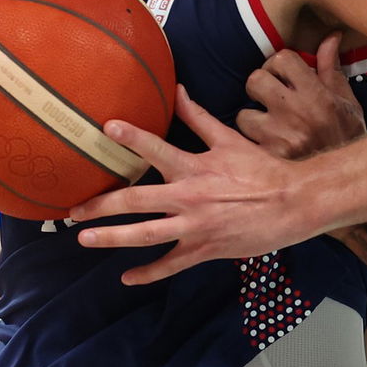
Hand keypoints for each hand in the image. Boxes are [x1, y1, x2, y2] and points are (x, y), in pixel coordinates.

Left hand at [69, 86, 321, 284]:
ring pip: (146, 235)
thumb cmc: (262, 169)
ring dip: (113, 237)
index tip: (105, 127)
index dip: (131, 137)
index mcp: (195, 167)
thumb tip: (177, 89)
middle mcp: (189, 197)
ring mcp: (196, 227)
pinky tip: (126, 277)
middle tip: (73, 210)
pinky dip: (148, 273)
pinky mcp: (205, 249)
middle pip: (137, 201)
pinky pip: (171, 265)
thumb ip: (199, 117)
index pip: (156, 149)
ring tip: (85, 239)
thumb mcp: (229, 139)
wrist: (294, 203)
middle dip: (101, 205)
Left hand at [237, 33, 365, 158]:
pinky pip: (243, 143)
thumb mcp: (346, 103)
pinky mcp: (268, 160)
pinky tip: (266, 149)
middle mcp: (297, 112)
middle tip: (268, 99)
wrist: (346, 182)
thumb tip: (331, 37)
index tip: (282, 76)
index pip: (281, 58)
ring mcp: (280, 137)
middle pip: (255, 80)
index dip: (278, 64)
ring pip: (243, 114)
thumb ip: (331, 69)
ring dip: (251, 121)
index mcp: (317, 94)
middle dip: (259, 87)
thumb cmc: (346, 139)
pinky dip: (250, 146)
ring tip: (267, 129)